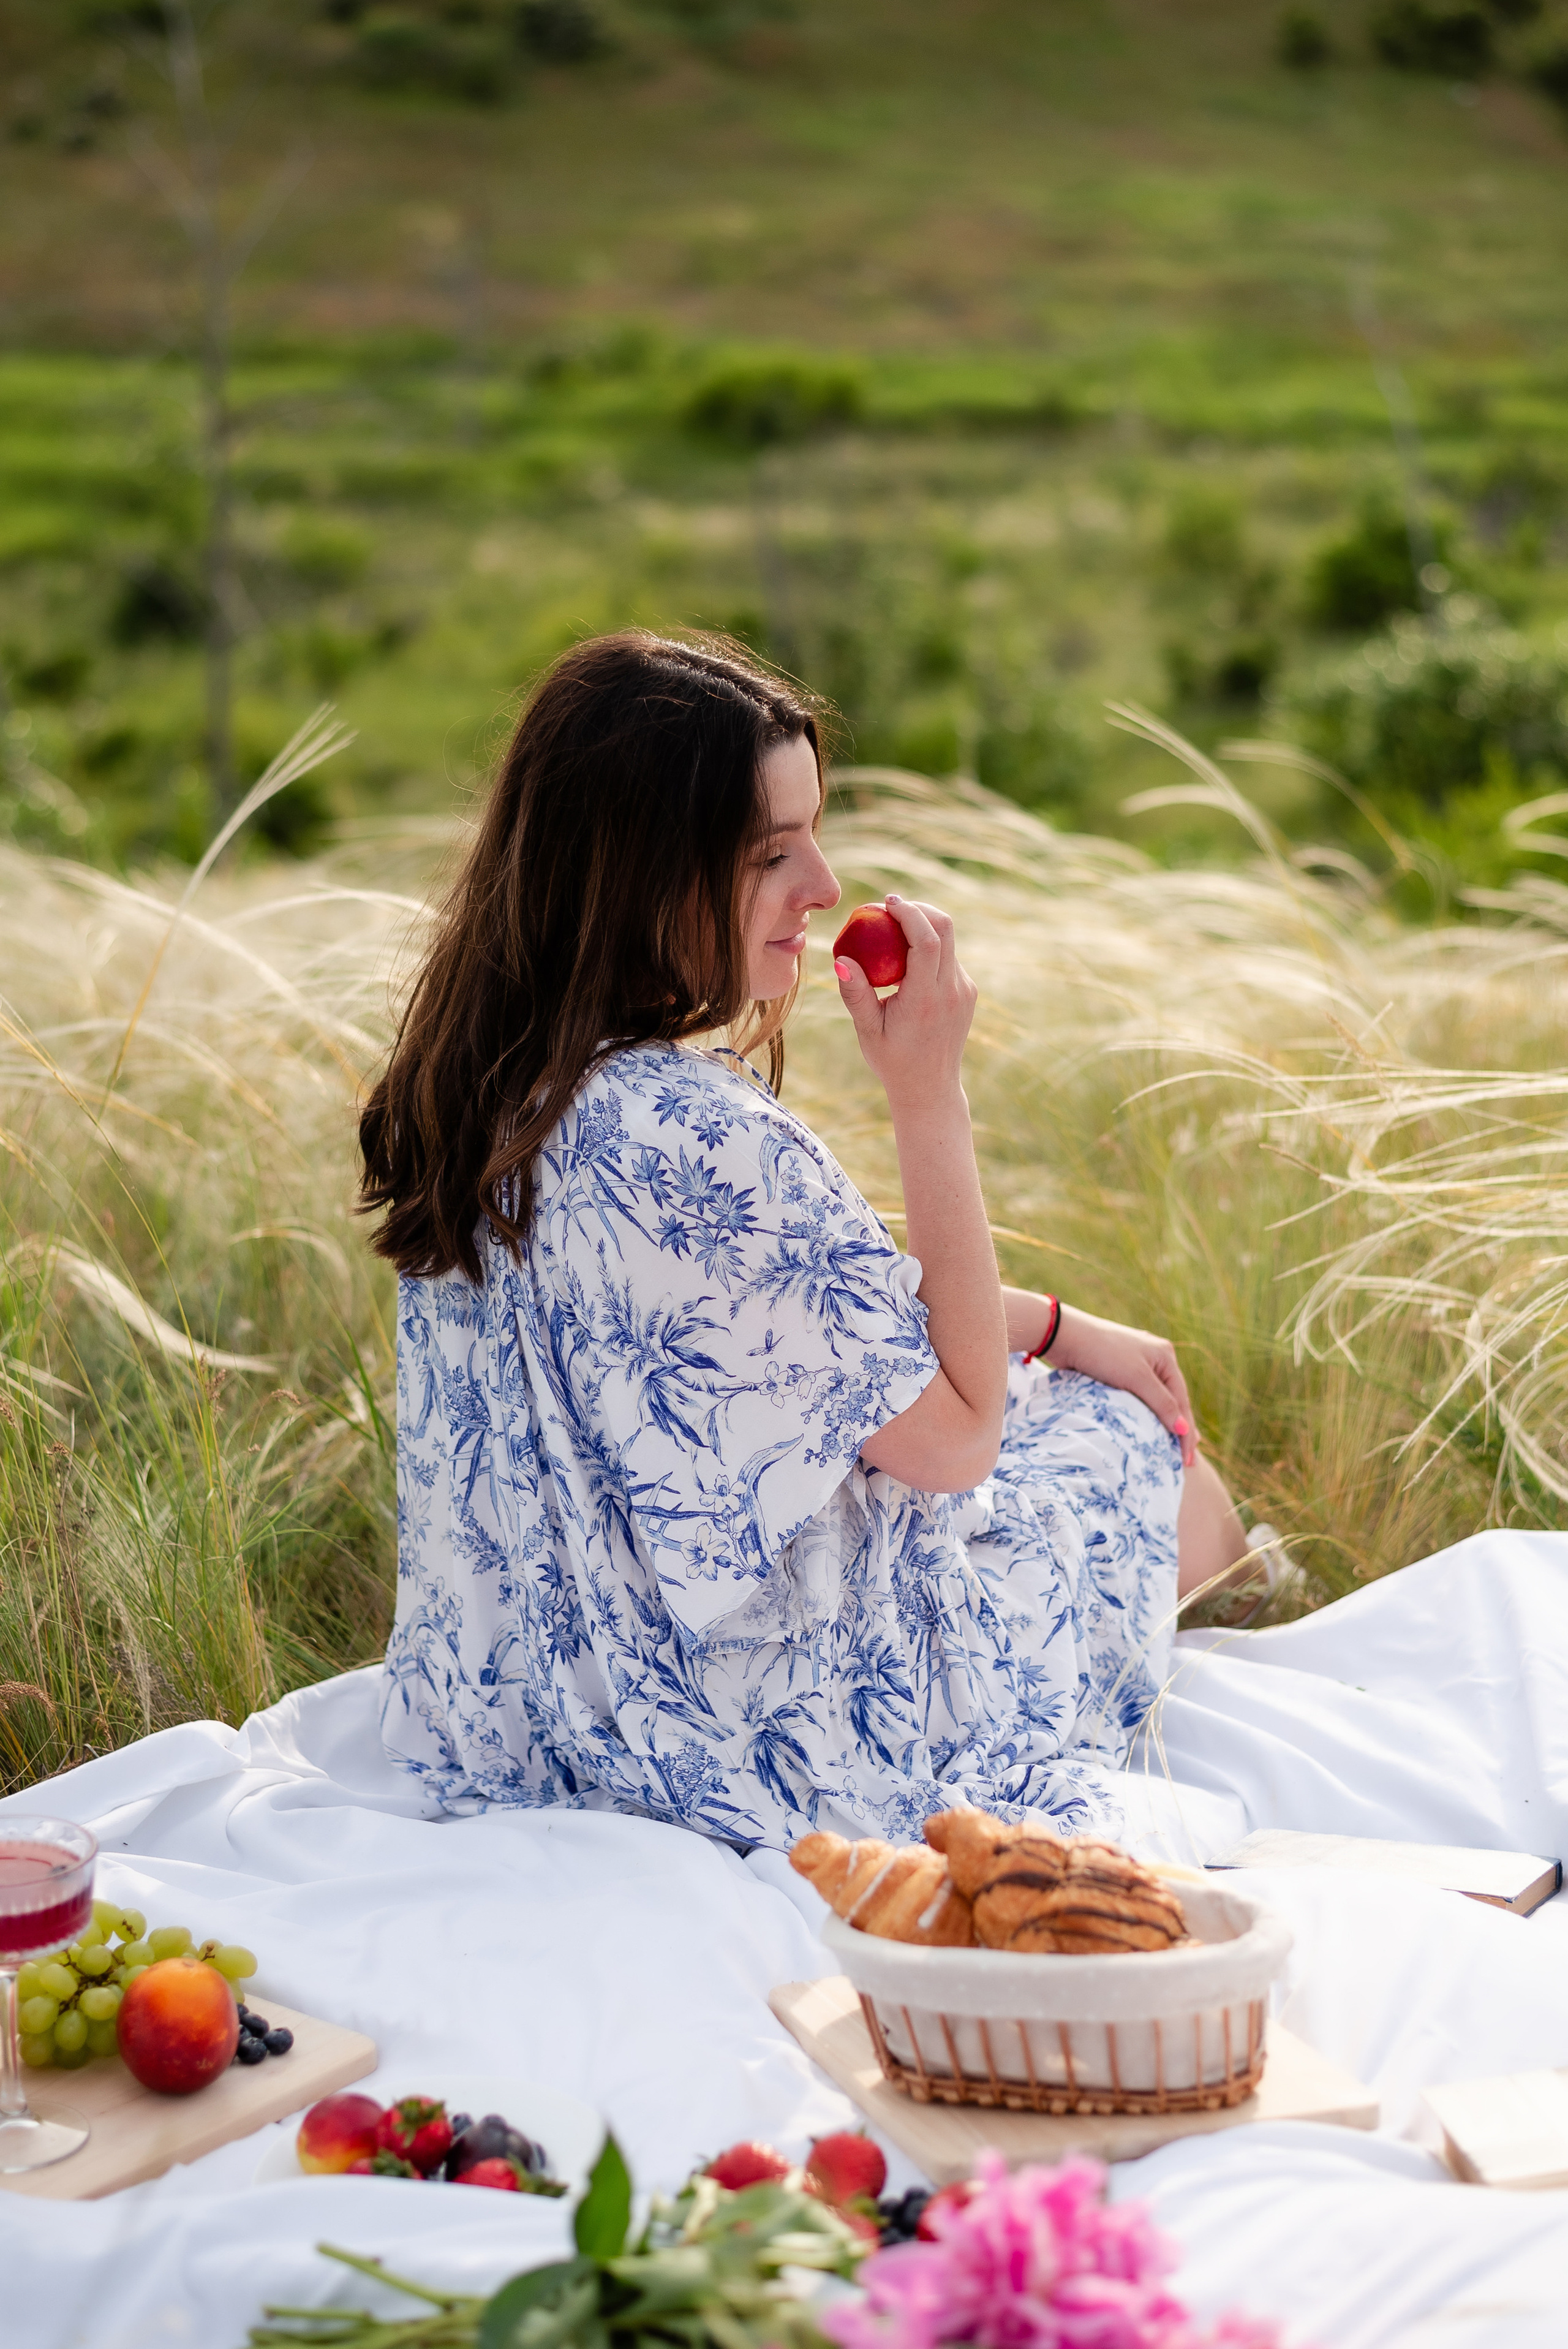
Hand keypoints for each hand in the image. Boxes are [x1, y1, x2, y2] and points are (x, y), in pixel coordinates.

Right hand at [833, 895, 975, 1113]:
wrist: (930, 1089)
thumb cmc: (892, 1061)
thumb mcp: (868, 1030)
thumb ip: (855, 995)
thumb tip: (841, 959)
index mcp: (925, 999)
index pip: (927, 940)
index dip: (910, 913)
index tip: (887, 902)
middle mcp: (951, 991)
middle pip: (945, 928)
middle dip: (919, 909)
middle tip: (891, 907)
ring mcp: (964, 991)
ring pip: (949, 941)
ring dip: (924, 927)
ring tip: (893, 929)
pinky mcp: (968, 992)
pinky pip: (950, 957)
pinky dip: (930, 947)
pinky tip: (907, 957)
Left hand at [1049, 1304, 1197, 1466]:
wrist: (1065, 1336)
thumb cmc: (1104, 1354)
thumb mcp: (1137, 1378)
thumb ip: (1161, 1403)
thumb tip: (1183, 1430)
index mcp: (1166, 1355)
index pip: (1181, 1401)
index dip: (1186, 1431)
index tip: (1186, 1460)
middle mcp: (1155, 1358)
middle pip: (1173, 1400)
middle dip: (1180, 1429)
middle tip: (1186, 1461)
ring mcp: (1137, 1363)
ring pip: (1157, 1399)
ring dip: (1165, 1423)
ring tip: (1174, 1449)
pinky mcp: (1119, 1369)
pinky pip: (1140, 1397)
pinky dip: (1148, 1414)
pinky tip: (1149, 1427)